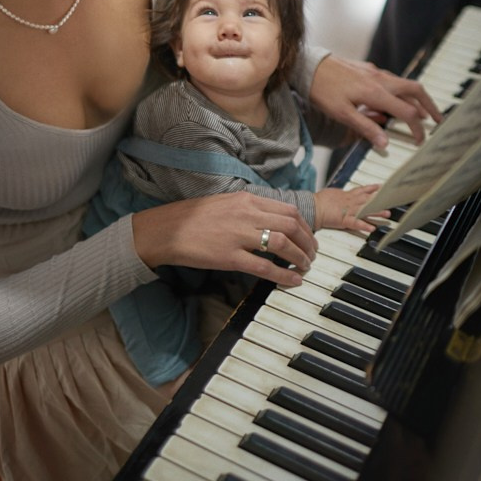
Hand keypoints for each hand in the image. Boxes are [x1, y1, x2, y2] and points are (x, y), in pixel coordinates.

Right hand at [132, 192, 317, 288]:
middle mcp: (246, 213)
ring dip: (301, 257)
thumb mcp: (227, 202)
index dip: (306, 226)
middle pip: (291, 225)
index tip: (310, 238)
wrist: (167, 229)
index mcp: (247, 199)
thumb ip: (250, 209)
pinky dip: (284, 275)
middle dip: (309, 242)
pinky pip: (265, 267)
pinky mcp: (230, 257)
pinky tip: (293, 281)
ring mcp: (239, 235)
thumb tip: (273, 221)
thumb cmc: (194, 217)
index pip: (289, 210)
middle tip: (313, 255)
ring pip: (283, 244)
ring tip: (306, 268)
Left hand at [309, 56, 442, 146]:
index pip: (407, 112)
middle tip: (437, 120)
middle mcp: (380, 80)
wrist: (308, 66)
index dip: (417, 128)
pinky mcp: (368, 69)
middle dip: (429, 105)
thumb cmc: (323, 90)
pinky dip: (401, 92)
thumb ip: (365, 128)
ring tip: (422, 111)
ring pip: (404, 84)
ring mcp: (375, 72)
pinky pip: (392, 80)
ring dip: (416, 98)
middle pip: (415, 90)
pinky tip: (396, 100)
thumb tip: (385, 143)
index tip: (420, 140)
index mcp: (376, 93)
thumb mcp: (342, 113)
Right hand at [315, 184, 386, 233]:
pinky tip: (372, 228)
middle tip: (391, 201)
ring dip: (376, 212)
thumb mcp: (331, 193)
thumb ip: (339, 194)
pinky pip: (356, 223)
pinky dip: (364, 225)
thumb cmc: (319, 201)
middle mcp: (350, 202)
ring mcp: (348, 211)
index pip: (362, 190)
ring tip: (387, 215)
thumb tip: (340, 194)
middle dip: (379, 201)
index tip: (381, 187)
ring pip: (365, 211)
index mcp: (347, 195)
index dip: (372, 188)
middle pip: (368, 200)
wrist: (313, 207)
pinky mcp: (344, 220)